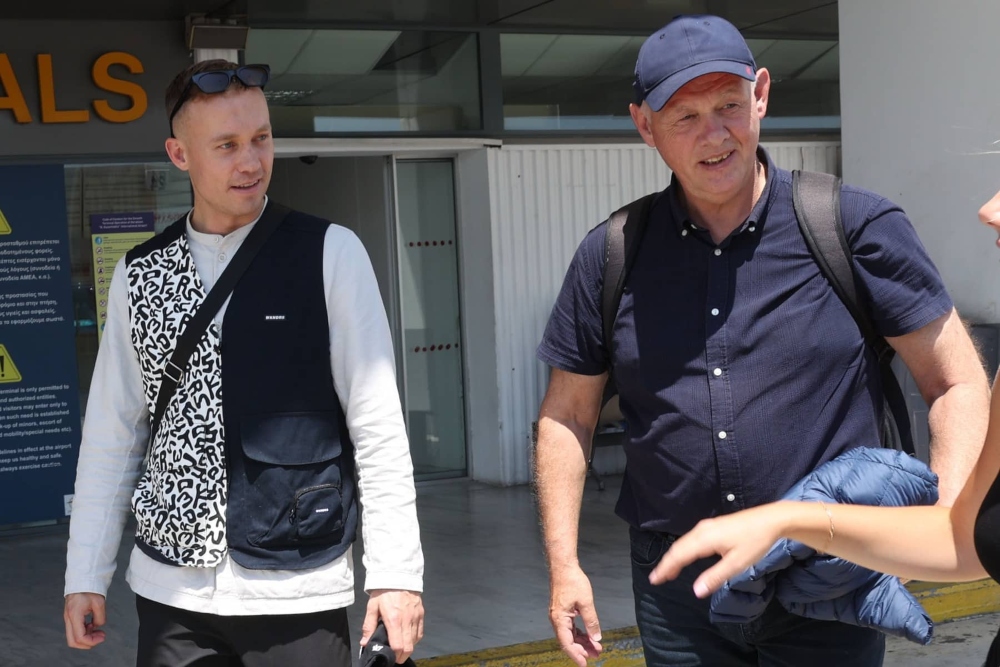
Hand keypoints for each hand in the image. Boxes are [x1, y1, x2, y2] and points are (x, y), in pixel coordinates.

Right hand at [64, 593, 106, 649]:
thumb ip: (100, 617)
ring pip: (73, 637)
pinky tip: (92, 626)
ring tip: (98, 631)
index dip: (91, 641)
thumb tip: (97, 627)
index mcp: (75, 615)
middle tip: (100, 637)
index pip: (79, 637)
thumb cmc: (89, 589)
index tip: (102, 637)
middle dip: (88, 643)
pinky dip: (84, 632)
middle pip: (73, 641)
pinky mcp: (70, 618)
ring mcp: (68, 619)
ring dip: (86, 638)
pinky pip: (75, 631)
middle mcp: (69, 619)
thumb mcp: (99, 603)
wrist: (81, 580)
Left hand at [361, 589, 423, 663]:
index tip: (390, 657)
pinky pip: (420, 632)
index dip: (395, 655)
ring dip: (408, 647)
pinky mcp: (421, 613)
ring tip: (400, 648)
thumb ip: (369, 626)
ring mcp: (415, 617)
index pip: (398, 645)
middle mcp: (407, 620)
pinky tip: (408, 639)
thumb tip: (365, 642)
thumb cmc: (384, 591)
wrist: (398, 574)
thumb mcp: (372, 606)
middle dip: (402, 656)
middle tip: (396, 657)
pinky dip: (415, 639)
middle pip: (409, 647)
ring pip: (415, 641)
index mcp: (393, 619)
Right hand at [548, 566, 601, 666]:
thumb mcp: (586, 602)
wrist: (563, 566)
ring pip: (570, 635)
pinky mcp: (562, 612)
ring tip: (596, 647)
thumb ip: (591, 621)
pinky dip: (580, 633)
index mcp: (559, 619)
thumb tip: (596, 637)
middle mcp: (556, 620)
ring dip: (582, 642)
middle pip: (569, 641)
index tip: (585, 664)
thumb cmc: (572, 581)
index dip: (576, 655)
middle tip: (597, 654)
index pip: (567, 643)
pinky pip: (570, 628)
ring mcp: (559, 616)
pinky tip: (588, 636)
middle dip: (582, 649)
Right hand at [648, 505, 787, 597]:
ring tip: (668, 571)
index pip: (679, 555)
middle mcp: (701, 530)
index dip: (665, 568)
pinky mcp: (712, 526)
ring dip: (674, 557)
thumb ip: (715, 577)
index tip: (654, 580)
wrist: (771, 520)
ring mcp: (706, 526)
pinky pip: (690, 539)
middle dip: (666, 563)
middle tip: (657, 578)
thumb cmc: (755, 542)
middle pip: (678, 548)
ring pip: (683, 543)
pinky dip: (683, 550)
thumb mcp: (737, 563)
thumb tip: (696, 591)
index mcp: (705, 539)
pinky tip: (685, 557)